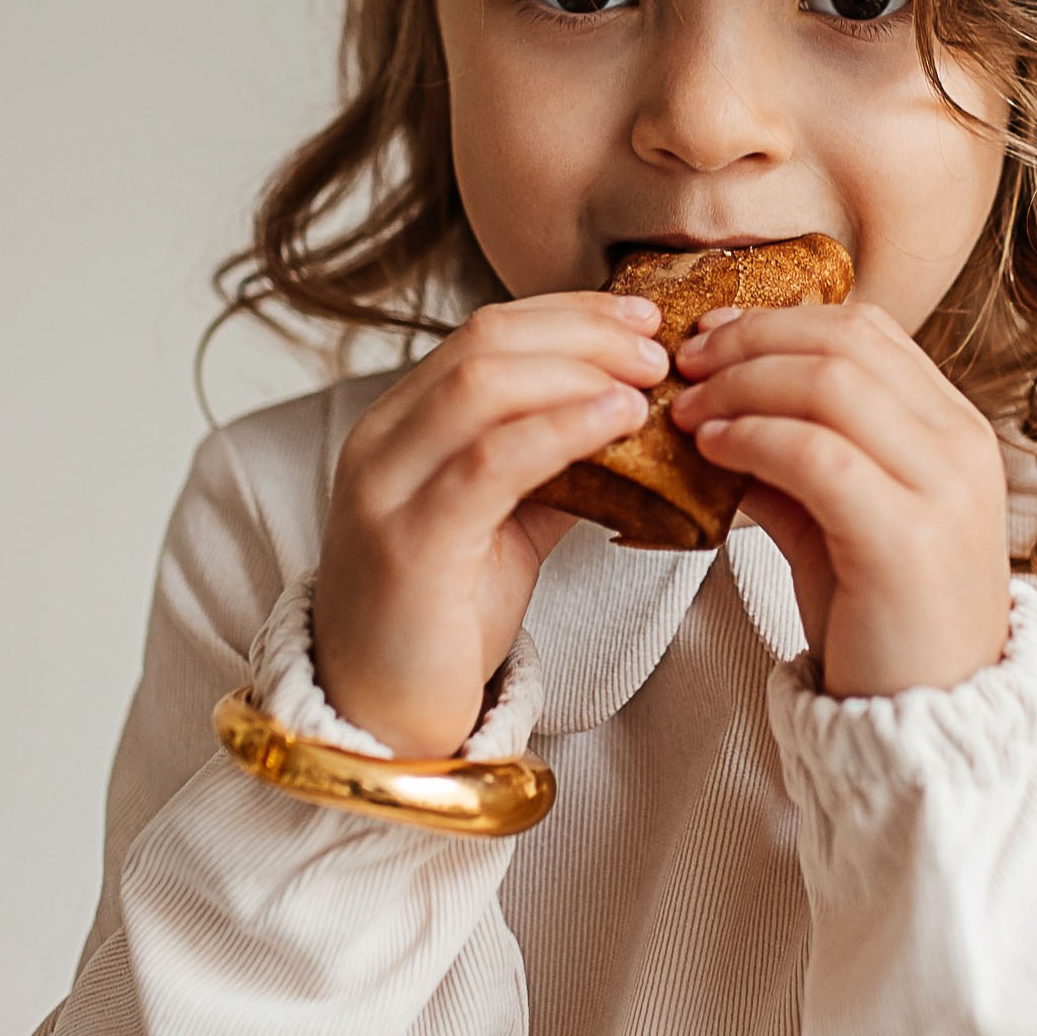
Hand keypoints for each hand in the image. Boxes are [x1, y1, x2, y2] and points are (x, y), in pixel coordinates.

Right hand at [313, 292, 666, 754]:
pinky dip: (561, 429)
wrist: (378, 720)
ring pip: (481, 386)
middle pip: (483, 343)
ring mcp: (387, 490)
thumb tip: (630, 420)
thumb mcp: (504, 524)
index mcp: (399, 427)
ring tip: (648, 382)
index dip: (568, 314)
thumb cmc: (442, 622)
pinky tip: (616, 423)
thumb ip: (551, 466)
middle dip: (582, 332)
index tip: (640, 318)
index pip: (483, 333)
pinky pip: (491, 462)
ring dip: (579, 371)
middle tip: (658, 347)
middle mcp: (381, 444)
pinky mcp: (409, 545)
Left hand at [673, 301, 1011, 699]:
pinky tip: (713, 449)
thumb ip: (789, 463)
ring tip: (686, 410)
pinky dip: (754, 438)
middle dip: (749, 341)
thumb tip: (713, 414)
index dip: (778, 319)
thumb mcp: (834, 525)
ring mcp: (944, 491)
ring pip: (832, 383)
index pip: (866, 330)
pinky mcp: (908, 540)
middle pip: (846, 341)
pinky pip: (819, 456)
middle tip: (682, 366)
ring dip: (742, 383)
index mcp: (952, 431)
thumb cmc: (883, 628)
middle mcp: (960, 447)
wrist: (930, 726)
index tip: (709, 336)